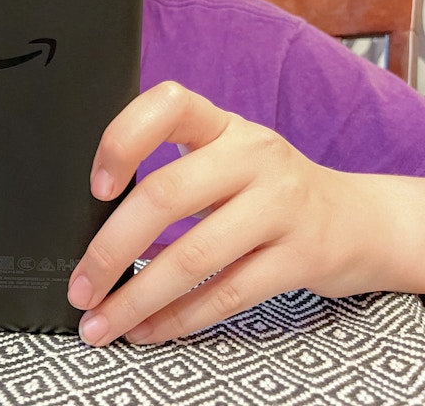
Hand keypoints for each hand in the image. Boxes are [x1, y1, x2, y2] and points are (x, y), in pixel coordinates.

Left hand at [67, 81, 424, 345]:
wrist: (355, 220)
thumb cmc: (266, 190)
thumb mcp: (226, 160)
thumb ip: (173, 175)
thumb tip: (93, 228)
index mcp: (223, 126)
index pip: (168, 106)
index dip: (123, 140)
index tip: (95, 188)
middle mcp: (253, 156)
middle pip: (167, 195)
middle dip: (111, 248)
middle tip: (81, 286)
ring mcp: (282, 205)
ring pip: (194, 255)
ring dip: (137, 297)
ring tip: (102, 323)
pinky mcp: (302, 256)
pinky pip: (227, 294)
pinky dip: (178, 318)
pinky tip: (148, 330)